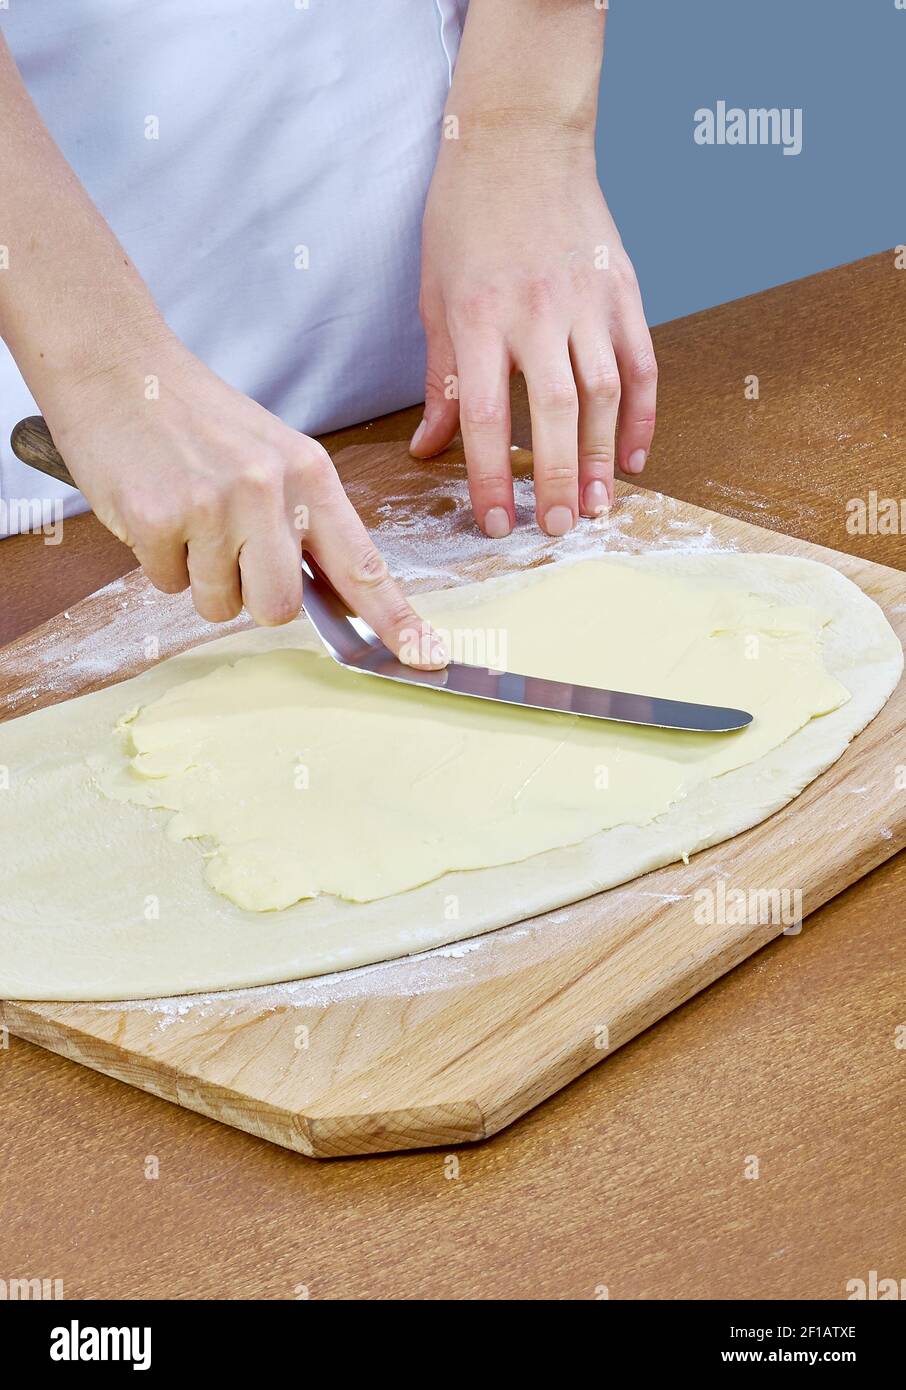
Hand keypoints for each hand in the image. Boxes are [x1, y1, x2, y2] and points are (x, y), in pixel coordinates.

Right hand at [47, 330, 444, 665]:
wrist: (115, 364)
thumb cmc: (194, 416)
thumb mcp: (270, 454)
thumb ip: (302, 520)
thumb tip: (332, 597)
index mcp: (309, 473)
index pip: (363, 563)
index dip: (395, 619)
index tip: (426, 656)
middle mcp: (269, 490)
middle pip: (280, 607)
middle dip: (250, 596)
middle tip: (224, 548)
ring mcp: (212, 505)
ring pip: (219, 605)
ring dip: (198, 577)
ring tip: (184, 517)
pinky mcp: (157, 518)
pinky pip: (166, 585)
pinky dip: (157, 559)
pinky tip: (153, 508)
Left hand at [410, 135, 656, 536]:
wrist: (520, 136)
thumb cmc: (465, 217)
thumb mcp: (435, 297)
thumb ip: (440, 380)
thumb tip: (427, 450)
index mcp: (479, 316)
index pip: (485, 416)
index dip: (490, 478)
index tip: (495, 523)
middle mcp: (537, 312)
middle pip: (553, 414)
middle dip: (555, 479)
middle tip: (554, 529)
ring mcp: (587, 300)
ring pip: (604, 395)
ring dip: (601, 458)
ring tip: (595, 508)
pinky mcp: (623, 290)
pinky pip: (641, 364)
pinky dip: (642, 415)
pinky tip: (631, 457)